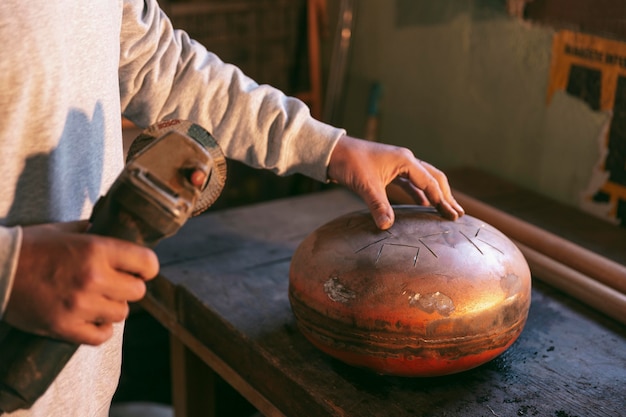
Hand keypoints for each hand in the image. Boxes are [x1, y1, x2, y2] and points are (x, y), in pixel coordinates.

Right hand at [3, 221, 158, 344]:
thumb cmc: (31, 247)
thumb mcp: (66, 230)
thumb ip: (96, 232)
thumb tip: (120, 234)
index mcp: (97, 250)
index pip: (148, 263)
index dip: (146, 268)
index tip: (139, 270)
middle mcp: (93, 277)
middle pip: (138, 292)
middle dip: (128, 288)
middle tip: (113, 284)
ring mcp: (80, 305)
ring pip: (121, 314)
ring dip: (112, 308)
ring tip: (97, 300)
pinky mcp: (65, 327)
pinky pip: (101, 336)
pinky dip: (99, 329)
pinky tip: (90, 318)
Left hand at [328, 135, 463, 229]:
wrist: (333, 151)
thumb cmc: (349, 163)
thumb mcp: (365, 185)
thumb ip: (378, 205)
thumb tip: (387, 226)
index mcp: (405, 161)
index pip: (430, 183)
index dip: (442, 201)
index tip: (453, 217)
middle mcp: (406, 160)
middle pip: (434, 178)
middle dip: (447, 196)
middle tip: (458, 215)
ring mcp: (399, 164)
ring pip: (424, 180)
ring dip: (435, 195)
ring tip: (447, 210)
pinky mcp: (390, 170)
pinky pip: (411, 183)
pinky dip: (420, 194)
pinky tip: (424, 206)